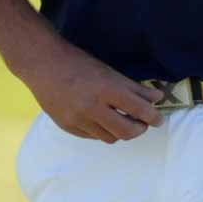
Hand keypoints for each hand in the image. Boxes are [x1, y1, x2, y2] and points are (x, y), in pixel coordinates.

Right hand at [14, 36, 164, 142]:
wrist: (43, 65)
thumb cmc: (79, 64)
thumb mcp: (110, 72)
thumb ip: (134, 88)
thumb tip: (157, 98)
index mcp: (106, 89)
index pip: (138, 109)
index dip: (153, 117)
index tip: (158, 119)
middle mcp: (93, 108)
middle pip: (126, 131)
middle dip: (140, 129)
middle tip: (144, 124)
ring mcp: (78, 120)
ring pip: (110, 138)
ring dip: (121, 132)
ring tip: (124, 121)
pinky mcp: (68, 127)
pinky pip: (93, 137)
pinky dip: (103, 131)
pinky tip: (104, 121)